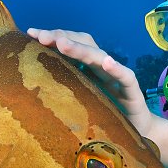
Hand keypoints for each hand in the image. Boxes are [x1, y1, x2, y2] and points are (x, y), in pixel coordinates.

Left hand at [27, 28, 154, 134]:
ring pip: (99, 57)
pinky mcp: (133, 91)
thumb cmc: (104, 118)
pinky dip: (116, 68)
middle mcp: (102, 67)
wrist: (137, 133)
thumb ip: (62, 89)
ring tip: (62, 44)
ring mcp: (117, 77)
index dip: (52, 37)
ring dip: (81, 49)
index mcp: (87, 68)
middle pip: (84, 44)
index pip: (70, 45)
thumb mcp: (78, 102)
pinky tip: (107, 62)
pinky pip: (125, 77)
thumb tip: (30, 81)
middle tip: (42, 36)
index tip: (31, 34)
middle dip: (62, 37)